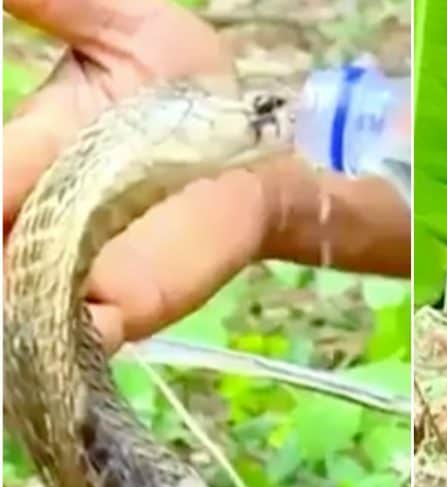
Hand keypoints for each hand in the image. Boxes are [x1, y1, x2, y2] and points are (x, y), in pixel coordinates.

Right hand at [3, 0, 271, 353]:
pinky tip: (40, 340)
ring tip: (11, 297)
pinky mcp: (132, 302)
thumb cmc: (197, 91)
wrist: (268, 146)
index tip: (2, 195)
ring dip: (10, 304)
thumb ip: (65, 5)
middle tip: (4, 259)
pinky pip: (79, 334)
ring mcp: (84, 266)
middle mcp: (43, 215)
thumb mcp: (132, 32)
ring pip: (17, 298)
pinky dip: (58, 342)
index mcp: (30, 150)